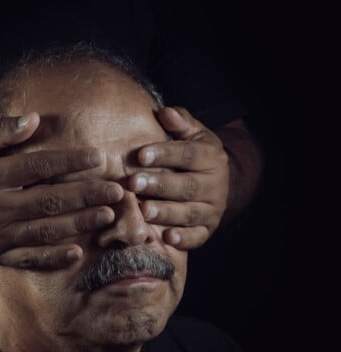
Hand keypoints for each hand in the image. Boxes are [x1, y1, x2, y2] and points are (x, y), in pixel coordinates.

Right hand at [0, 113, 122, 266]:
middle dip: (86, 195)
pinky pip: (29, 259)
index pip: (37, 167)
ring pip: (44, 231)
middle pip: (48, 201)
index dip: (70, 162)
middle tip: (117, 190)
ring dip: (78, 224)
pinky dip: (53, 257)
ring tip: (107, 216)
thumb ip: (1, 130)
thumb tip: (36, 119)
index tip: (98, 157)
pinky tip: (78, 252)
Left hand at [127, 106, 228, 249]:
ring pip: (190, 213)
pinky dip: (183, 239)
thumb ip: (180, 123)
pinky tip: (166, 238)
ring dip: (166, 213)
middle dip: (160, 185)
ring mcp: (212, 210)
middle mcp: (216, 185)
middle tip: (134, 183)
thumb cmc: (194, 156)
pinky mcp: (207, 230)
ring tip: (144, 211)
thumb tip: (164, 112)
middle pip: (187, 186)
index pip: (188, 154)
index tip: (141, 155)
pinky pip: (197, 237)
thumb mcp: (192, 136)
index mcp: (212, 158)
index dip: (165, 154)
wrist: (217, 184)